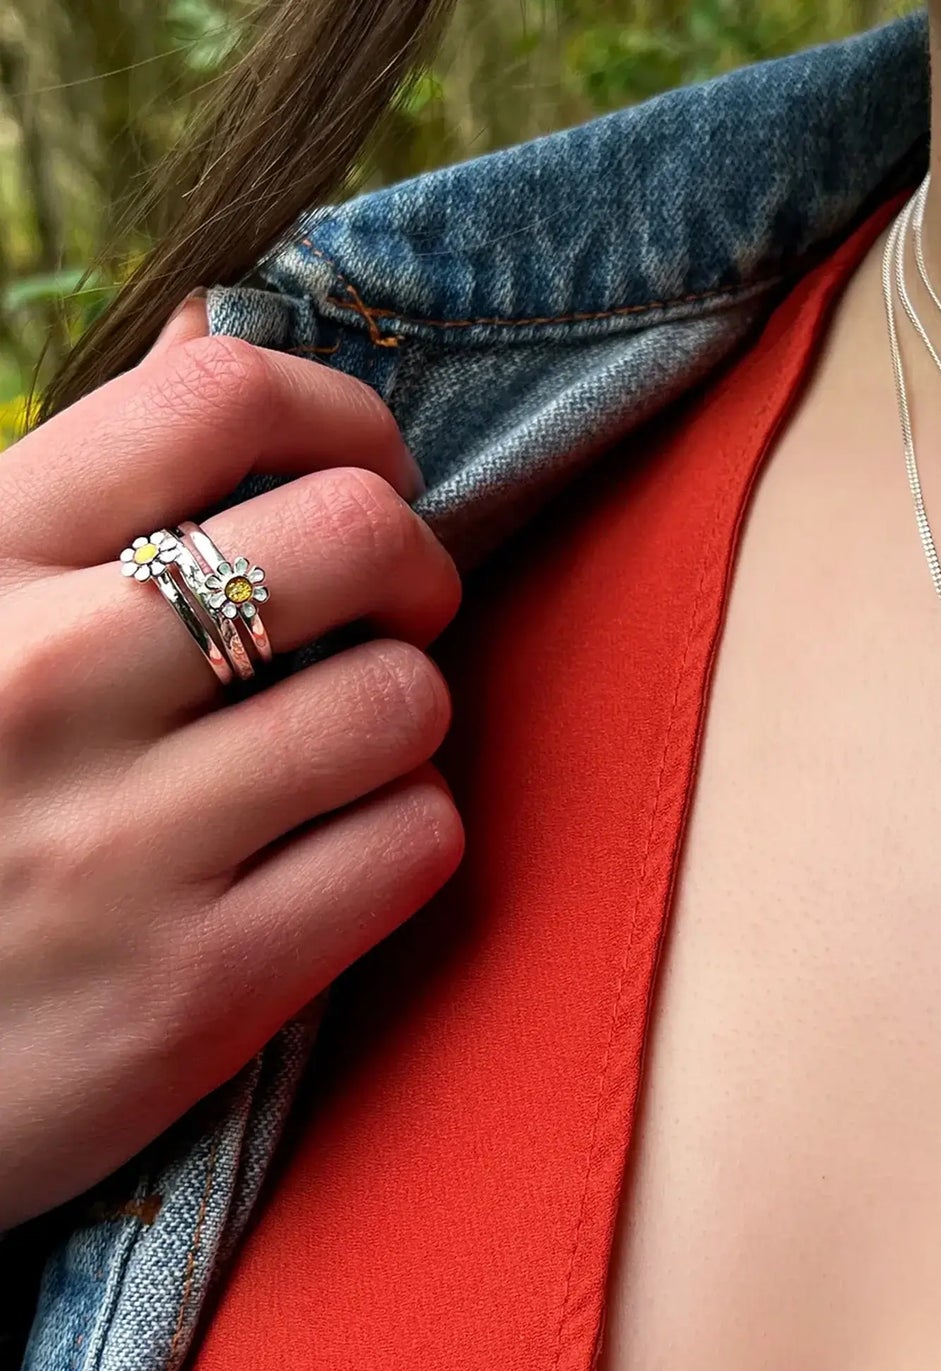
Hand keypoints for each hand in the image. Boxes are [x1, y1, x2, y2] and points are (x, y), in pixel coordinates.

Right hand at [0, 299, 463, 1230]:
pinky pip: (413, 844)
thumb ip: (83, 491)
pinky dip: (402, 836)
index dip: (349, 420)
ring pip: (406, 698)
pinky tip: (333, 854)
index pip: (224, 396)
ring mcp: (122, 846)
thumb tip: (219, 332)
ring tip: (335, 754)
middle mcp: (44, 685)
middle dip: (416, 571)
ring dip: (401, 721)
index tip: (371, 478)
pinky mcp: (197, 989)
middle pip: (363, 535)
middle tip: (387, 619)